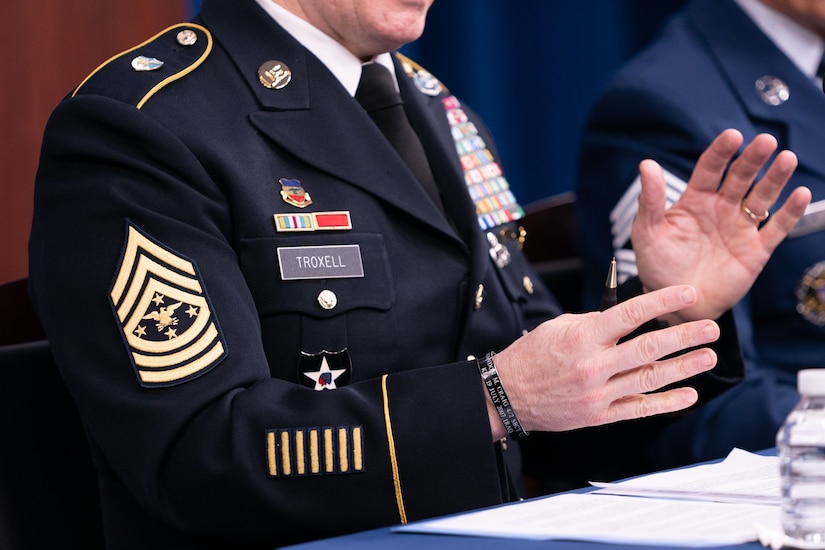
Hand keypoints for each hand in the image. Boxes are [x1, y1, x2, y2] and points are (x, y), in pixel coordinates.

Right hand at [487, 285, 718, 438]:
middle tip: (711, 327)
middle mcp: (593, 365)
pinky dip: (666, 402)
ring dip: (684, 368)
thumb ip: (594, 323)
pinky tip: (689, 394)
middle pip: (649, 348)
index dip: (664, 301)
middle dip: (685, 336)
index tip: (688, 293)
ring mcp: (598, 393)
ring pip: (650, 379)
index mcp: (583, 337)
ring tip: (709, 356)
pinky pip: (639, 409)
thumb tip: (627, 319)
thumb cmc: (532, 356)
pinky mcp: (599, 415)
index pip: (631, 313)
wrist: (507, 395)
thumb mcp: (558, 327)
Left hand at [631, 129, 810, 322]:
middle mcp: (721, 208)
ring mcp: (740, 227)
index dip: (721, 152)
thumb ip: (650, 199)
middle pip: (741, 177)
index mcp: (695, 200)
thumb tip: (647, 164)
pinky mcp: (756, 250)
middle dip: (753, 159)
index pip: (710, 169)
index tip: (732, 136)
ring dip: (775, 179)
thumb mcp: (647, 232)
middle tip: (765, 141)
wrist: (674, 302)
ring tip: (787, 159)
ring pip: (762, 197)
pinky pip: (776, 228)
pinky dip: (790, 212)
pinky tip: (800, 194)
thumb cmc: (657, 265)